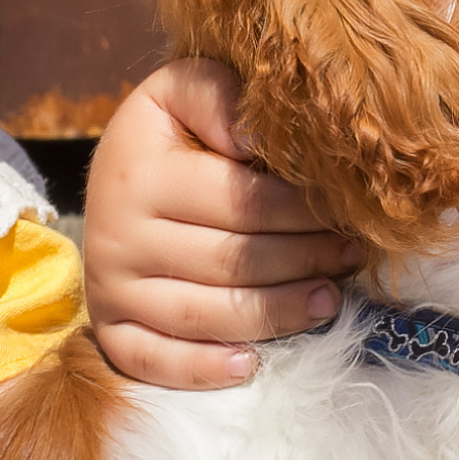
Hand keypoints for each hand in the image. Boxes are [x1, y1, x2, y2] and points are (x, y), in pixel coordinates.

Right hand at [82, 58, 361, 387]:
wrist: (114, 173)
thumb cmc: (171, 131)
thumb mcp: (185, 90)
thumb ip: (222, 98)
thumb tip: (262, 138)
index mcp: (140, 173)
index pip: (239, 202)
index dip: (301, 212)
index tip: (348, 214)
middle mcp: (116, 234)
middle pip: (229, 262)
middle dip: (302, 261)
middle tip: (351, 256)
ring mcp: (109, 287)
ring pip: (203, 315)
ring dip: (274, 315)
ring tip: (327, 301)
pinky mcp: (108, 327)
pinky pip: (151, 360)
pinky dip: (201, 369)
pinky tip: (251, 364)